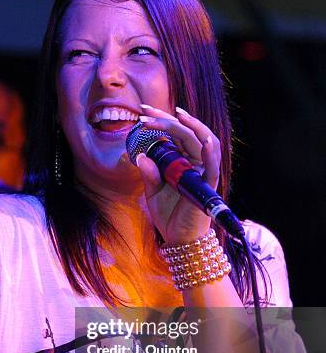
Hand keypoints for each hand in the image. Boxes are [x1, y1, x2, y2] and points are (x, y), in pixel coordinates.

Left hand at [136, 104, 220, 242]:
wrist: (179, 239)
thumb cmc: (168, 215)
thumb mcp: (153, 192)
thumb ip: (148, 174)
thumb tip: (139, 155)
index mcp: (184, 162)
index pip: (176, 134)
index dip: (161, 121)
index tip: (143, 113)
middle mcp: (196, 163)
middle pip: (187, 133)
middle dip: (167, 119)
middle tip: (147, 112)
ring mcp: (204, 172)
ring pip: (205, 141)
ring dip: (191, 127)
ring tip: (175, 115)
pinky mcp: (208, 186)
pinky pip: (213, 167)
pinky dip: (210, 153)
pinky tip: (203, 140)